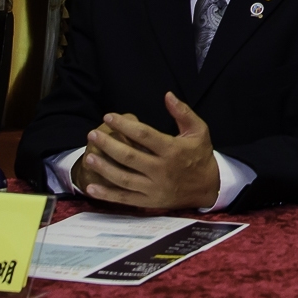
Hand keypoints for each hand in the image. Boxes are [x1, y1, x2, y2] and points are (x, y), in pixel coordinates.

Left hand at [69, 92, 220, 210]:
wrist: (209, 187)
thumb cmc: (201, 155)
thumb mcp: (199, 130)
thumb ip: (183, 112)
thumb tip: (167, 95)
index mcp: (172, 150)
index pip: (144, 135)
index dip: (124, 125)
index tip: (109, 116)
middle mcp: (162, 170)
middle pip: (129, 157)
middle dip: (108, 145)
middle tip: (92, 134)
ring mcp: (154, 188)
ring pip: (124, 178)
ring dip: (104, 168)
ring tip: (89, 157)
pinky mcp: (150, 202)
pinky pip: (125, 199)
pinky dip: (107, 195)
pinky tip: (91, 188)